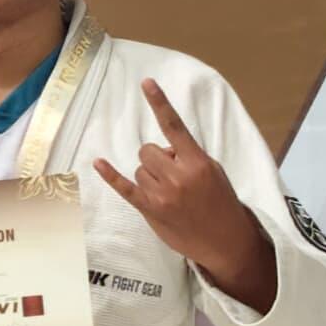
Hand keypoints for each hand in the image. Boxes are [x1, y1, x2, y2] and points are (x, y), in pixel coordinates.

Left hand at [95, 78, 276, 309]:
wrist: (226, 242)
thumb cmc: (222, 203)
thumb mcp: (214, 172)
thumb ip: (189, 157)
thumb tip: (166, 152)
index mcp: (197, 162)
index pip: (174, 126)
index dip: (160, 103)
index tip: (146, 83)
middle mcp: (178, 175)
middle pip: (148, 150)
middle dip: (156, 159)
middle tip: (173, 177)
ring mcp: (163, 194)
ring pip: (140, 169)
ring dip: (150, 177)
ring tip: (170, 194)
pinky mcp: (151, 210)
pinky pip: (125, 188)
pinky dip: (110, 175)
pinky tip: (98, 163)